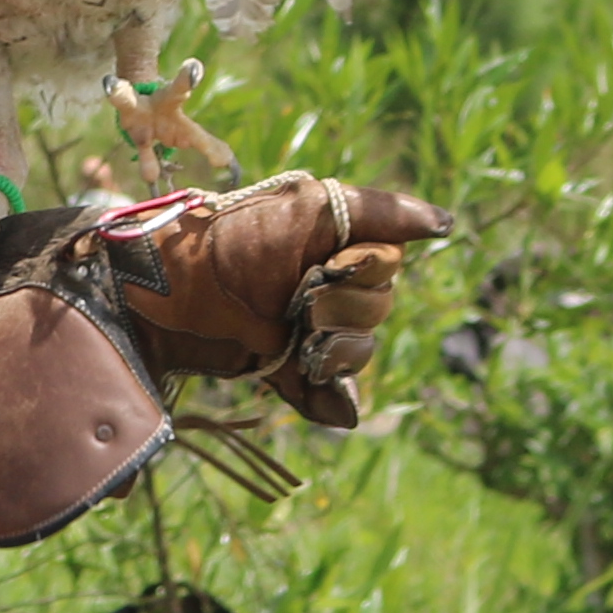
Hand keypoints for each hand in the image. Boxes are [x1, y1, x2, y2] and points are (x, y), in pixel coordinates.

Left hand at [107, 174, 455, 423]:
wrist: (167, 292)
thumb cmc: (235, 239)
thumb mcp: (308, 208)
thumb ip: (378, 210)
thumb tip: (444, 224)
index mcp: (331, 244)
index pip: (385, 266)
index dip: (365, 270)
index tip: (331, 265)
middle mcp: (322, 284)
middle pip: (378, 311)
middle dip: (347, 309)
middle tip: (302, 301)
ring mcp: (303, 328)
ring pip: (358, 352)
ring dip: (335, 349)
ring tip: (296, 338)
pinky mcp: (282, 368)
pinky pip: (329, 395)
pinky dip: (331, 400)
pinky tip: (330, 404)